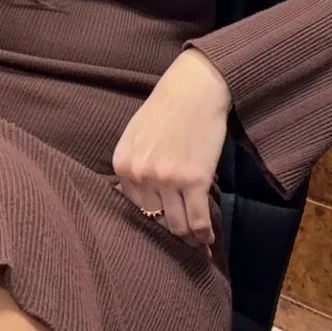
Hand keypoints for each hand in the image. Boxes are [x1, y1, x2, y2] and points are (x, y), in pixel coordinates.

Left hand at [112, 49, 231, 252]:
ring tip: (197, 241)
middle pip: (155, 219)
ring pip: (177, 225)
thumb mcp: (135, 134)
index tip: (166, 222)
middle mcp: (141, 175)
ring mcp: (168, 179)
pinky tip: (209, 238)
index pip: (135, 206)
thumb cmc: (166, 108)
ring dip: (188, 237)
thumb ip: (132, 165)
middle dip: (171, 231)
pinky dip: (204, 234)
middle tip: (184, 238)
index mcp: (123, 164)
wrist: (195, 88)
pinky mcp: (195, 180)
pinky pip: (198, 220)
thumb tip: (133, 196)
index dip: (153, 216)